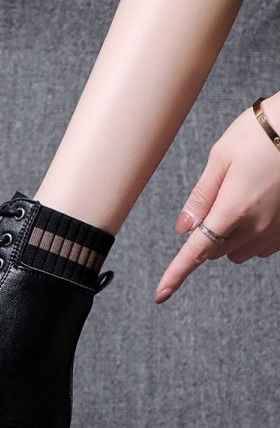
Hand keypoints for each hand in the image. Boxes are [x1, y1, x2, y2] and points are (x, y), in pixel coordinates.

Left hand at [155, 92, 279, 303]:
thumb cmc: (262, 133)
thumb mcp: (220, 158)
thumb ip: (200, 197)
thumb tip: (183, 229)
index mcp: (234, 208)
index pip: (196, 251)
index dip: (175, 274)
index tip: (160, 295)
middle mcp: (258, 226)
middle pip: (214, 250)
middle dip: (206, 234)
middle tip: (216, 199)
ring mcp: (278, 230)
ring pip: (238, 252)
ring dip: (228, 237)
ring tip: (240, 198)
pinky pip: (261, 246)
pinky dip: (251, 235)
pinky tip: (257, 206)